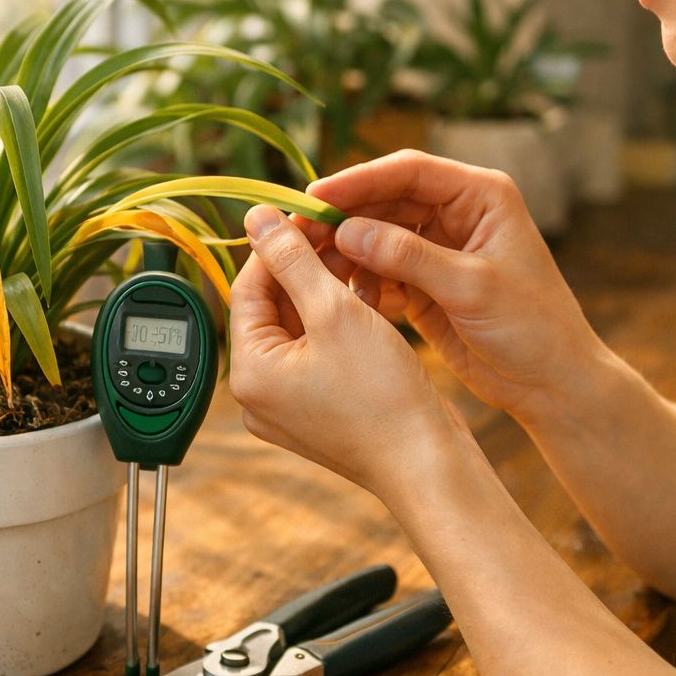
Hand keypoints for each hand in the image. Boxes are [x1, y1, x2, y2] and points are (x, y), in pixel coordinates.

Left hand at [228, 204, 471, 500]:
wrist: (427, 463)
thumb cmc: (383, 397)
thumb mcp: (335, 311)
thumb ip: (292, 260)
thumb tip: (258, 219)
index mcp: (248, 372)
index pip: (248, 287)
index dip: (277, 243)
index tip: (306, 211)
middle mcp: (258, 393)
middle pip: (272, 307)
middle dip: (305, 266)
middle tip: (337, 230)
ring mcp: (288, 405)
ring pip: (299, 328)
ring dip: (325, 290)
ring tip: (359, 258)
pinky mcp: (319, 409)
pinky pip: (318, 353)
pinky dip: (338, 323)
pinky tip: (369, 295)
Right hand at [302, 150, 607, 427]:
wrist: (553, 383)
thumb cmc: (532, 328)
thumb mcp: (471, 287)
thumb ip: (409, 256)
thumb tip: (346, 231)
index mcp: (481, 196)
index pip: (408, 172)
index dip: (358, 180)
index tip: (314, 197)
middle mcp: (457, 214)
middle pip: (384, 201)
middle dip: (342, 219)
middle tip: (298, 236)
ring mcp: (439, 248)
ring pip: (376, 236)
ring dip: (346, 253)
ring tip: (317, 273)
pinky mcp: (426, 283)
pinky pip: (380, 270)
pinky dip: (360, 282)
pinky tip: (345, 299)